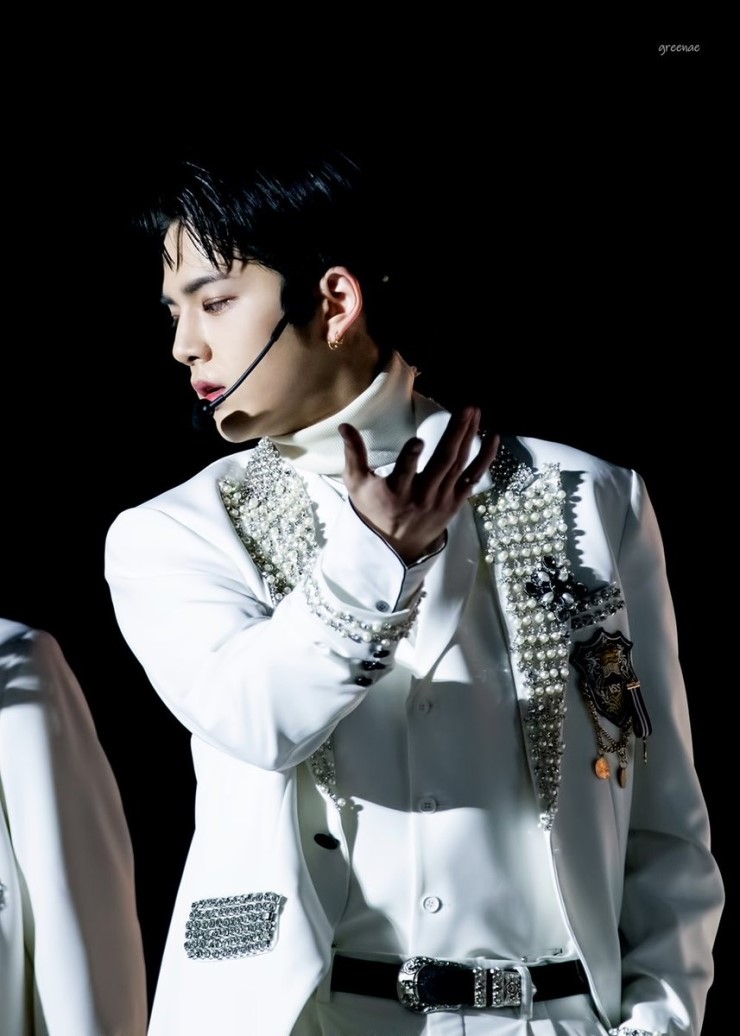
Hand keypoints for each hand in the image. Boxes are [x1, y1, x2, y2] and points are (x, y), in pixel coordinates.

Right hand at [339, 407, 498, 563]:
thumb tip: (344, 425)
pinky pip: (474, 478)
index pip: (404, 474)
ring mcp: (441, 500)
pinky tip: (493, 437)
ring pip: (459, 465)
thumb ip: (353, 454)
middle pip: (442, 463)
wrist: (396, 545)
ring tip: (474, 412)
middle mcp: (421, 497)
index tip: (418, 441)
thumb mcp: (357, 484)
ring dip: (469, 437)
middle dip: (455, 434)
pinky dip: (485, 458)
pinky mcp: (455, 502)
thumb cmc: (373, 508)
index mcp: (395, 492)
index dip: (411, 458)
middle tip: (466, 408)